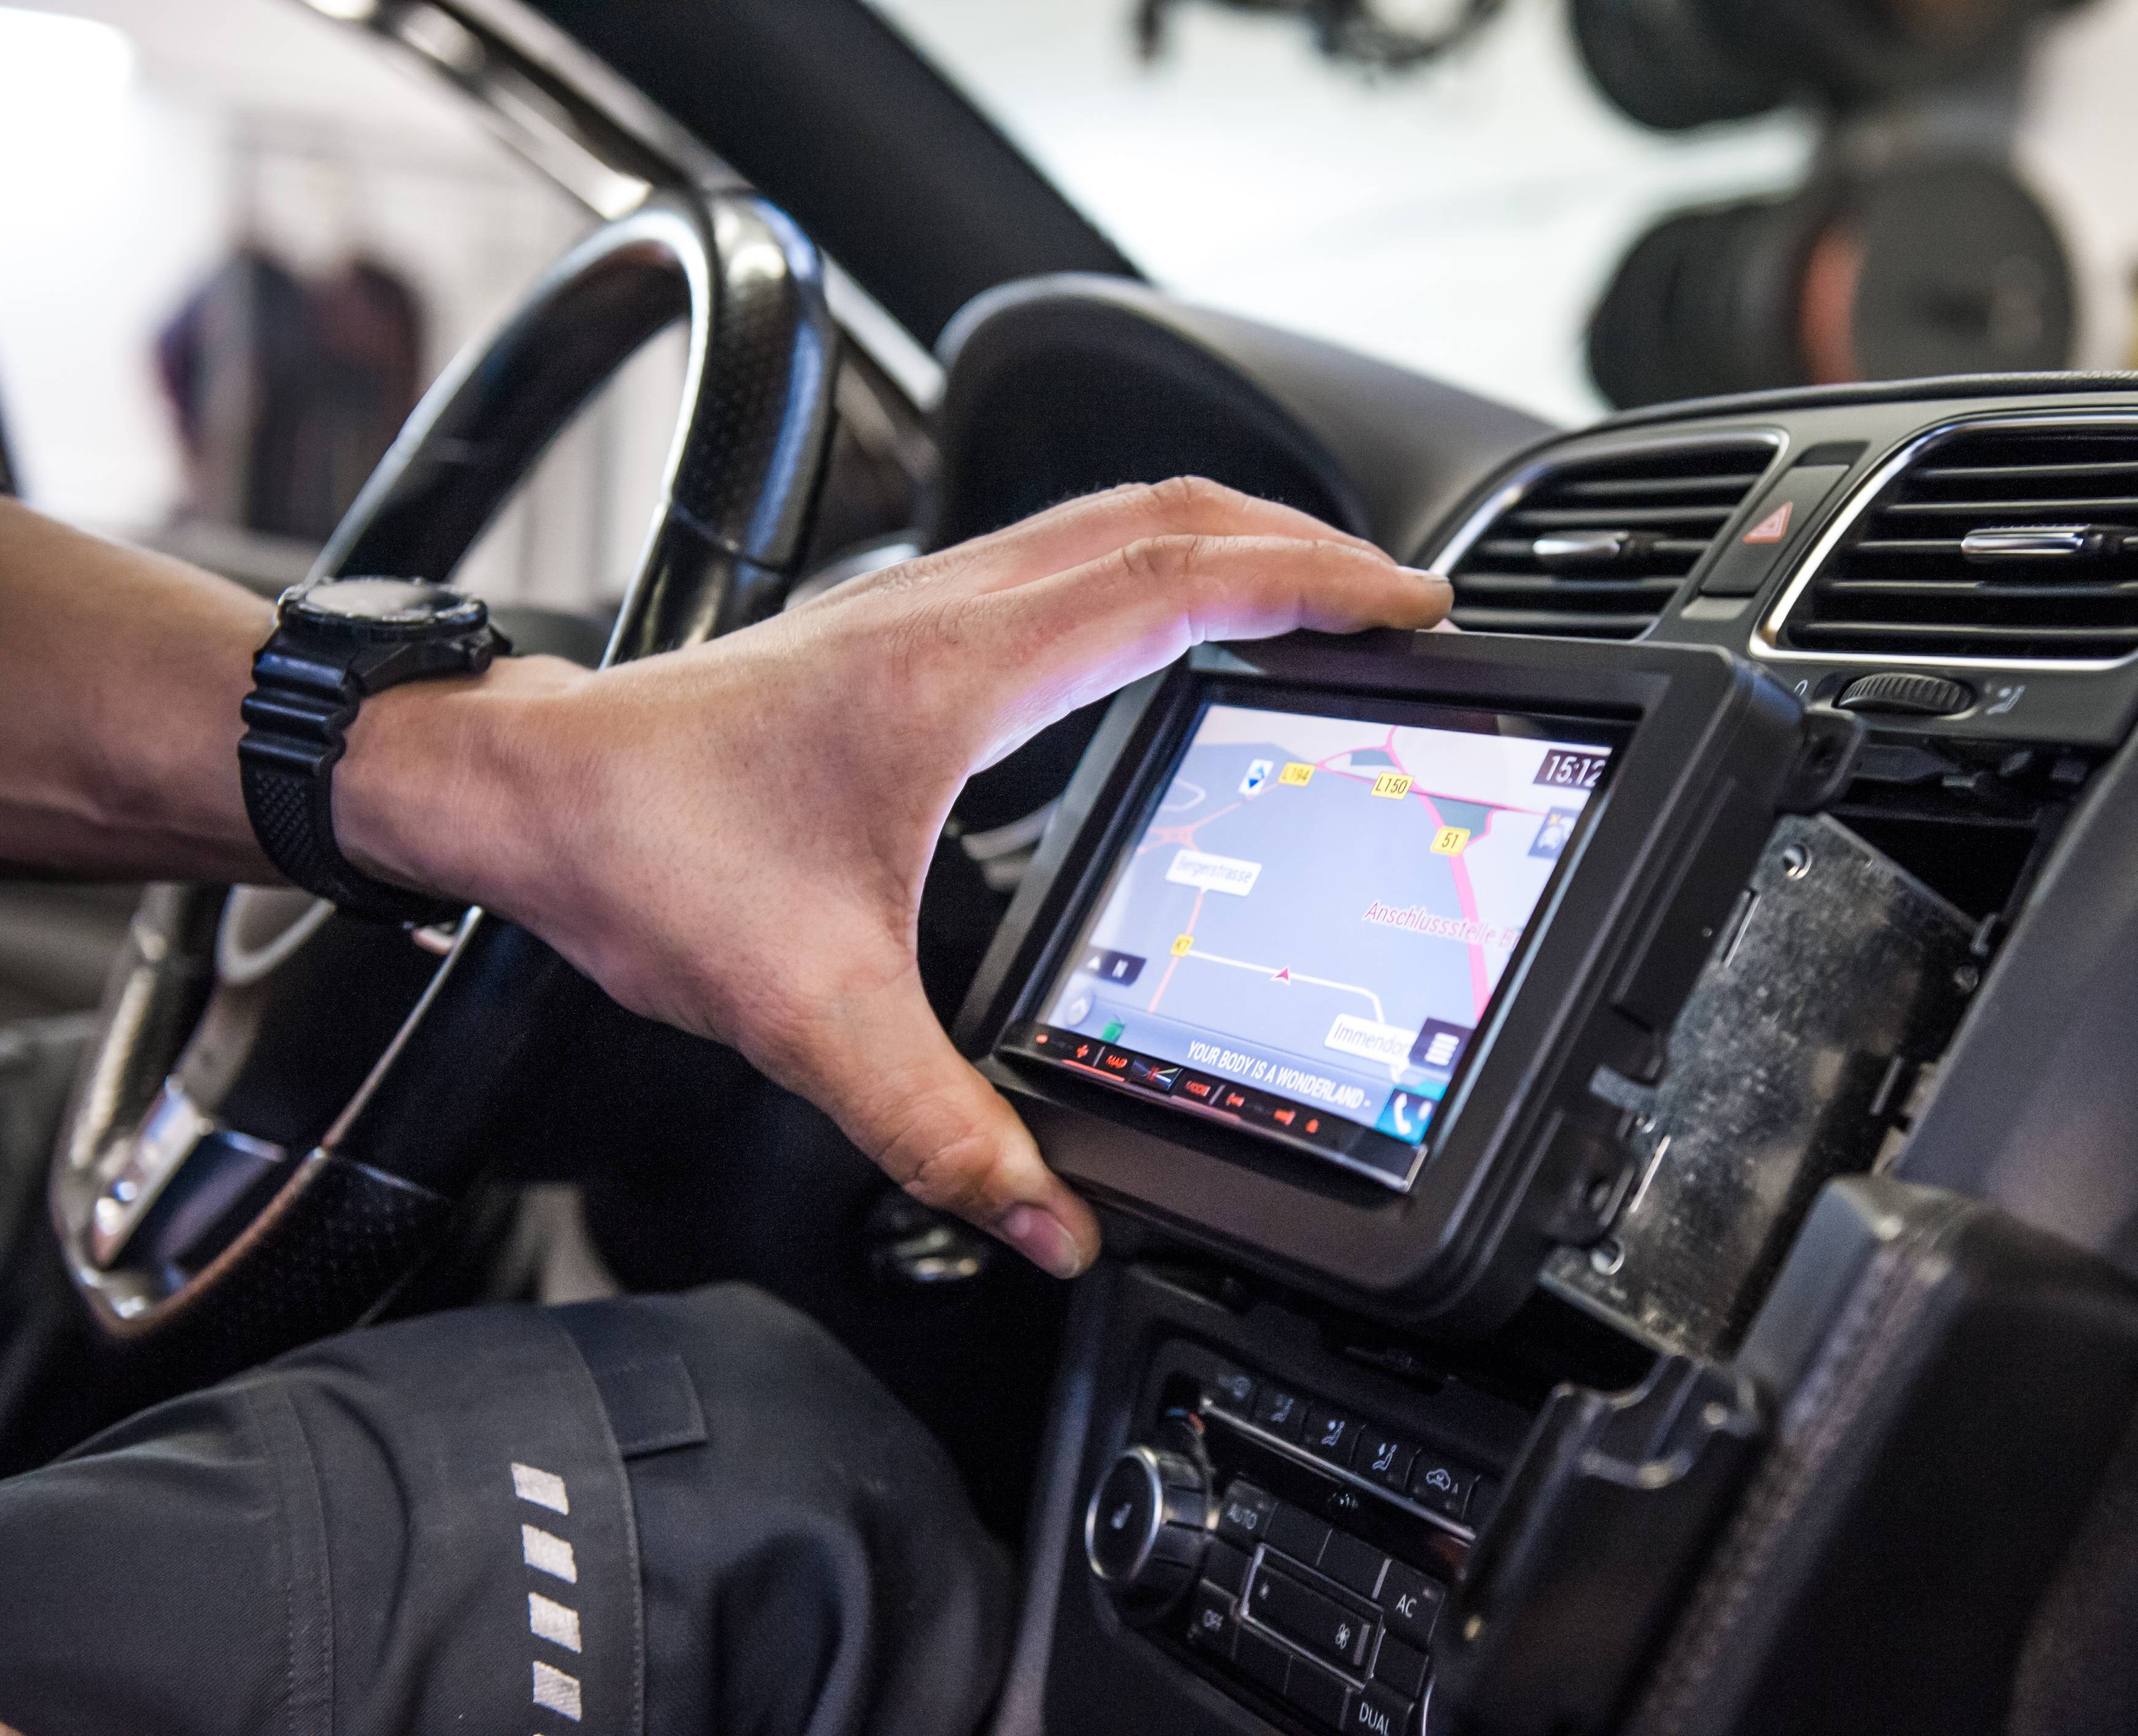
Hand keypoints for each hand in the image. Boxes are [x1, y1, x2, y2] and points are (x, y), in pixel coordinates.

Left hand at [340, 479, 1453, 1276]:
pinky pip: (1058, 553)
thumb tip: (1048, 1224)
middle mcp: (949, 609)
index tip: (1408, 607)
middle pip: (1167, 516)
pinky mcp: (893, 628)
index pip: (1181, 584)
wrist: (521, 789)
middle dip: (1301, 542)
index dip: (1313, 585)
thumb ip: (939, 1129)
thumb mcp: (811, 1015)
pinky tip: (1158, 631)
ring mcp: (919, 603)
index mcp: (962, 673)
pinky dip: (1149, 565)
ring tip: (1308, 594)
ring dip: (1226, 540)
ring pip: (1110, 519)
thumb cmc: (647, 855)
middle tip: (1395, 599)